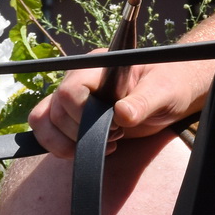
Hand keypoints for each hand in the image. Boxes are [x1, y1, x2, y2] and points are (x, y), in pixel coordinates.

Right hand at [27, 55, 211, 157]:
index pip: (71, 91)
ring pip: (42, 120)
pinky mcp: (69, 115)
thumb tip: (121, 114)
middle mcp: (80, 77)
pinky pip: (44, 130)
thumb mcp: (165, 92)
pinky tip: (85, 150)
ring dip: (66, 143)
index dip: (84, 115)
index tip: (115, 126)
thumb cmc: (170, 85)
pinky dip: (58, 146)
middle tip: (116, 134)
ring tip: (103, 144)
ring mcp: (71, 96)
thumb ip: (144, 102)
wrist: (171, 95)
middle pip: (55, 110)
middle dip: (82, 132)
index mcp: (101, 64)